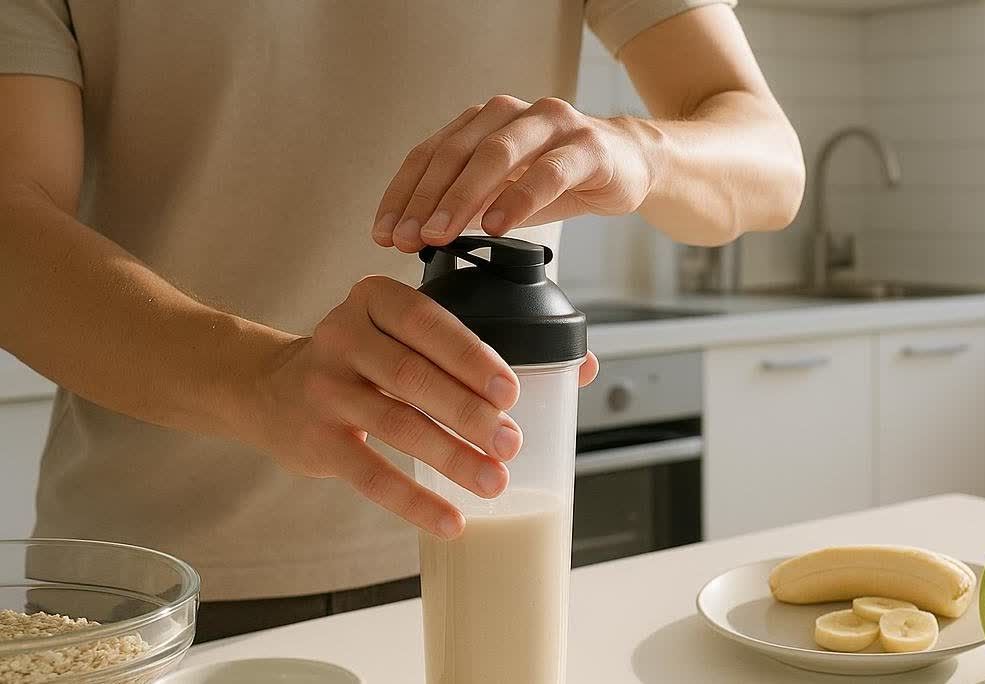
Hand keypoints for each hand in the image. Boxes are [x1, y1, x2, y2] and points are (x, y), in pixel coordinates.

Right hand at [250, 276, 597, 538]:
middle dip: (470, 413)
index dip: (471, 358)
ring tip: (494, 482)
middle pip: (415, 377)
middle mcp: (343, 335)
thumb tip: (582, 369)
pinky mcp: (314, 438)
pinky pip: (370, 473)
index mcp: (376, 298)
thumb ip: (480, 345)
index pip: (430, 323)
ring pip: (397, 424)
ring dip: (451, 457)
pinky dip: (413, 500)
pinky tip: (450, 519)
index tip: (511, 391)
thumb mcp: (405, 332)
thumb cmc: (367, 358)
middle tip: (513, 442)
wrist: (269, 389)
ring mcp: (324, 387)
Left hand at [372, 96, 656, 252]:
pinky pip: (548, 171)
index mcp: (484, 122)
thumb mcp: (505, 194)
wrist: (629, 165)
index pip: (430, 153)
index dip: (403, 194)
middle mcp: (512, 114)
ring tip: (442, 235)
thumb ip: (467, 206)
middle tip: (407, 238)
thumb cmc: (563, 178)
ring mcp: (552, 124)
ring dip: (464, 197)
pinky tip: (499, 226)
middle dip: (427, 198)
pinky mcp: (587, 146)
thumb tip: (416, 234)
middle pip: (458, 152)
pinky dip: (519, 198)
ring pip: (497, 154)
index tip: (385, 233)